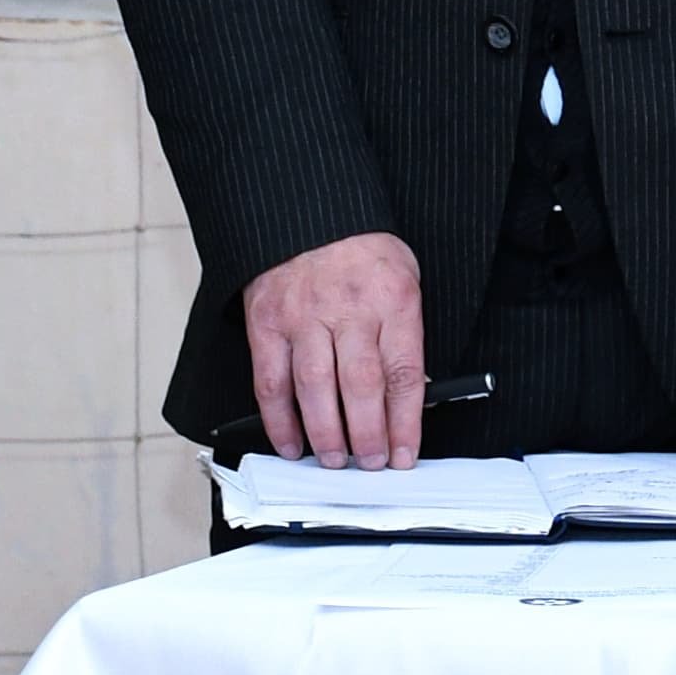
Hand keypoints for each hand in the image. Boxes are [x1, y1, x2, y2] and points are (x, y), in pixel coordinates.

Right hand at [242, 231, 425, 468]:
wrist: (310, 211)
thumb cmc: (363, 251)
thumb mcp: (405, 278)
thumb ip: (404, 332)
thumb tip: (408, 395)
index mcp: (393, 299)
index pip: (403, 373)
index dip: (405, 422)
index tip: (406, 454)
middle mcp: (349, 310)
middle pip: (360, 386)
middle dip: (368, 435)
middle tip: (372, 463)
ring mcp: (304, 318)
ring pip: (315, 389)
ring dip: (326, 433)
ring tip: (335, 460)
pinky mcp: (267, 324)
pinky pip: (272, 381)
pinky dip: (279, 419)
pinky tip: (291, 442)